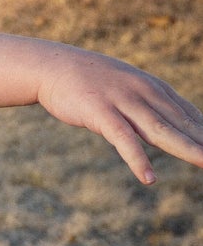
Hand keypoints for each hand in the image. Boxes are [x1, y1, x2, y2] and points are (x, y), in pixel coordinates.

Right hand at [37, 47, 202, 184]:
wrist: (54, 67)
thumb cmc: (92, 81)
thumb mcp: (127, 88)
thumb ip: (149, 104)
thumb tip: (168, 123)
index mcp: (155, 89)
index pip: (190, 115)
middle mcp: (145, 94)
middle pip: (182, 124)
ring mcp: (123, 102)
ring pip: (160, 131)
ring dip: (186, 150)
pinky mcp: (101, 114)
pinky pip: (123, 140)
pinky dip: (137, 159)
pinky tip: (149, 178)